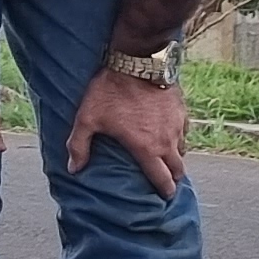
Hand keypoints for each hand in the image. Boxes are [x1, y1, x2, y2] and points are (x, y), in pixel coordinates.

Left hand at [63, 64, 188, 199]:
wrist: (137, 61)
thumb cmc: (111, 91)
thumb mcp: (88, 118)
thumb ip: (79, 145)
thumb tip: (73, 168)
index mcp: (146, 149)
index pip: (161, 179)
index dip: (164, 191)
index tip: (164, 197)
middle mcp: (166, 140)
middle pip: (178, 168)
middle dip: (173, 178)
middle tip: (167, 182)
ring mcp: (177, 124)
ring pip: (183, 149)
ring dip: (176, 157)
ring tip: (167, 158)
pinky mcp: (181, 109)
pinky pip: (184, 130)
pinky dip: (178, 136)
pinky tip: (170, 133)